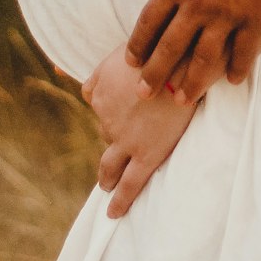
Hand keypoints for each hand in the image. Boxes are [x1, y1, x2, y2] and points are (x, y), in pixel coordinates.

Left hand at [82, 46, 195, 217]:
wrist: (183, 60)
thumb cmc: (160, 46)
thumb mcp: (127, 47)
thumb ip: (106, 65)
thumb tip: (77, 80)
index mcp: (100, 89)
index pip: (96, 101)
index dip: (112, 104)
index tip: (122, 105)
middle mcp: (106, 116)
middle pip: (105, 132)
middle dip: (112, 137)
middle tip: (116, 146)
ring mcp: (124, 138)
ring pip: (109, 162)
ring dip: (108, 172)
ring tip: (108, 183)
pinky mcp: (146, 155)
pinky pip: (129, 184)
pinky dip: (120, 200)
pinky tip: (113, 213)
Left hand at [126, 0, 260, 104]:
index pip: (149, 21)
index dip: (139, 44)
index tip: (132, 61)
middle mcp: (197, 3)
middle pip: (170, 47)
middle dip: (154, 74)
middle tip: (143, 94)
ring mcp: (227, 12)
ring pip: (204, 59)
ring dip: (192, 83)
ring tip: (183, 100)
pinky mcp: (256, 15)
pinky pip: (243, 52)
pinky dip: (237, 69)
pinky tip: (233, 79)